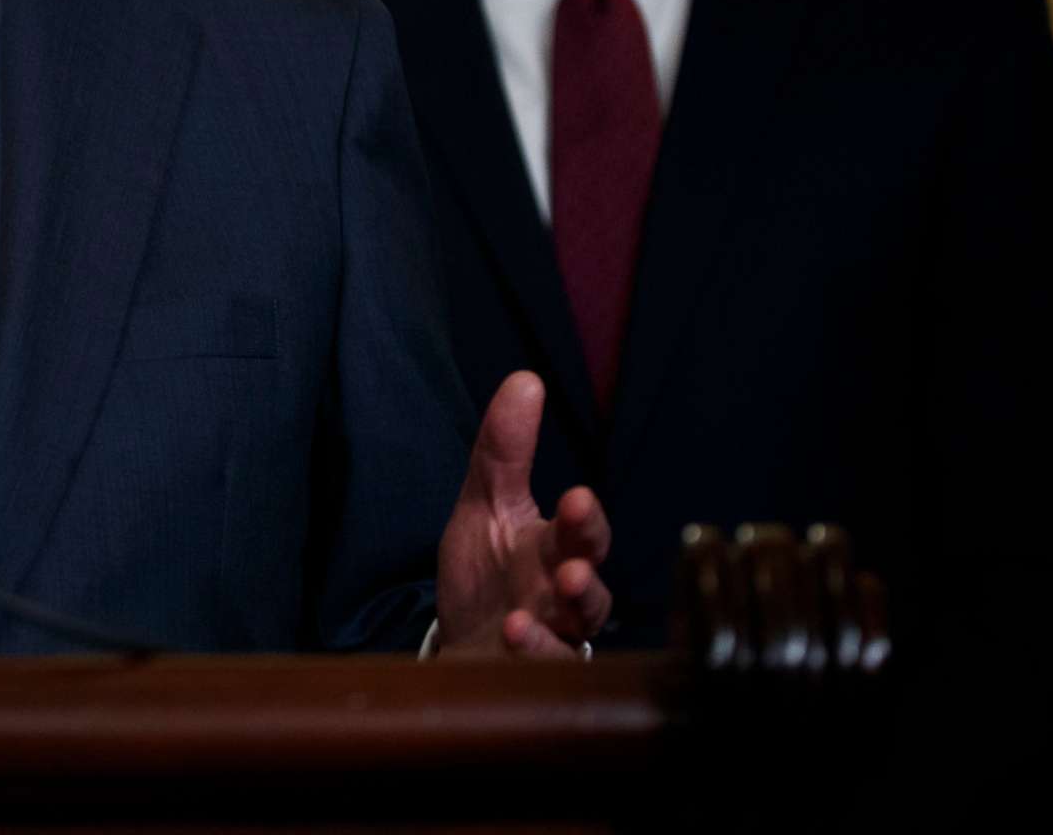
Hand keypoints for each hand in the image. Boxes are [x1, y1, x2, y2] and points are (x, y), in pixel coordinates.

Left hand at [434, 370, 611, 656]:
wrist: (463, 648)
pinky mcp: (530, 673)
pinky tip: (516, 632)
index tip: (578, 496)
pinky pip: (542, 668)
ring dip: (567, 613)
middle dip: (586, 570)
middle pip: (589, 582)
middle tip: (575, 561)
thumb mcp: (485, 505)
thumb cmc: (486, 576)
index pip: (583, 532)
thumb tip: (525, 378)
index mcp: (556, 550)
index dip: (585, 519)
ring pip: (575, 630)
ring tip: (549, 599)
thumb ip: (504, 451)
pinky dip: (533, 651)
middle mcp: (563, 596)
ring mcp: (551, 638)